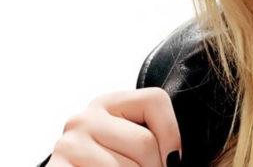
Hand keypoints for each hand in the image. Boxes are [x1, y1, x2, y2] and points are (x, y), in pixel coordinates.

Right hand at [46, 88, 180, 166]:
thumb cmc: (114, 163)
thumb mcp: (132, 141)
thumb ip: (155, 138)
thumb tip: (175, 159)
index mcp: (108, 103)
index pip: (154, 100)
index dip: (172, 134)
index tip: (173, 159)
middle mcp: (84, 119)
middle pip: (144, 142)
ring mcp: (68, 145)